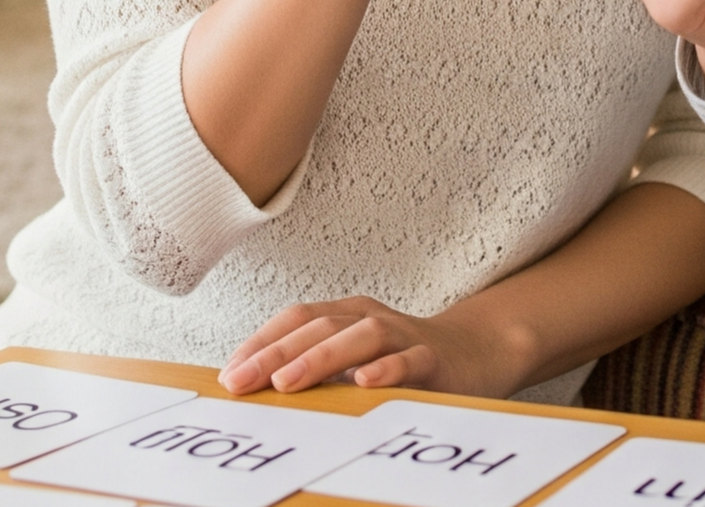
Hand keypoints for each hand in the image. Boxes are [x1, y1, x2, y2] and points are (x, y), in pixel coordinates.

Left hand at [220, 295, 509, 397]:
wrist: (475, 354)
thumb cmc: (402, 361)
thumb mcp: (355, 360)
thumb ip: (317, 367)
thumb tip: (258, 389)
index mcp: (347, 314)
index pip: (296, 318)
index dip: (261, 341)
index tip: (229, 374)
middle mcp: (370, 317)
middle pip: (318, 325)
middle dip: (274, 352)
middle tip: (242, 381)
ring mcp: (402, 335)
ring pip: (358, 337)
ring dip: (319, 358)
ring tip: (285, 381)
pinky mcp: (433, 358)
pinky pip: (409, 361)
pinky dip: (386, 369)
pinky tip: (364, 383)